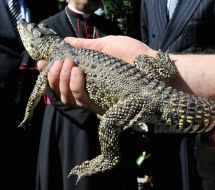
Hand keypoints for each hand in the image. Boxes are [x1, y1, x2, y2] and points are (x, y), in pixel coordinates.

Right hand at [37, 35, 154, 113]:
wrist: (151, 64)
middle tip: (58, 61)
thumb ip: (85, 47)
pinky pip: (82, 101)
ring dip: (62, 80)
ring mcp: (95, 99)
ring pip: (68, 98)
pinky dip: (75, 87)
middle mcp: (89, 90)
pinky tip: (77, 73)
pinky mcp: (103, 104)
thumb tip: (66, 42)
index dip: (49, 74)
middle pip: (61, 92)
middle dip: (53, 76)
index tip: (41, 63)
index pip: (63, 81)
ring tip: (68, 65)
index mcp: (88, 78)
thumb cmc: (132, 53)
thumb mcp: (106, 45)